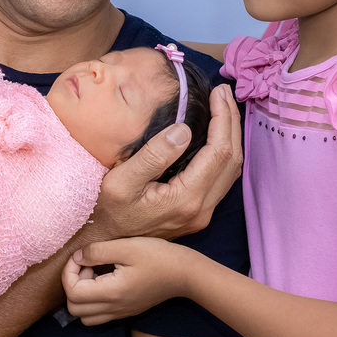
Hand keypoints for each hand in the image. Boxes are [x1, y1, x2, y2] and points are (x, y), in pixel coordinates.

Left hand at [62, 238, 190, 325]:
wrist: (186, 274)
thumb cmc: (158, 256)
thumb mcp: (126, 246)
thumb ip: (97, 251)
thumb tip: (77, 257)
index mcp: (112, 293)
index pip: (72, 293)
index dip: (69, 272)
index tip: (81, 256)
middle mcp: (114, 308)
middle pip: (74, 309)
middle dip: (73, 284)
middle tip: (87, 266)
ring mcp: (121, 312)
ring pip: (86, 316)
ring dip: (83, 295)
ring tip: (96, 274)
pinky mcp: (127, 310)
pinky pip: (100, 314)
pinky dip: (94, 300)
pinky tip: (107, 279)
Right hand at [93, 84, 241, 239]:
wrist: (105, 244)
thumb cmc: (106, 211)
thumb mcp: (121, 181)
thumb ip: (153, 156)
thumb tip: (184, 130)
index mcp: (187, 199)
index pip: (218, 152)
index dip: (222, 119)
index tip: (218, 92)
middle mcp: (202, 209)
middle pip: (232, 159)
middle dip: (232, 122)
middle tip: (224, 92)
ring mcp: (201, 213)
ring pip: (230, 170)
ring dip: (230, 136)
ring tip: (223, 107)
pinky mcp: (196, 212)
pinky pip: (221, 178)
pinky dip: (223, 152)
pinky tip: (215, 135)